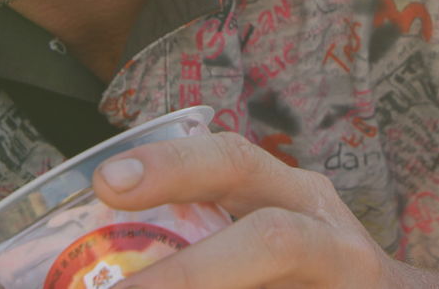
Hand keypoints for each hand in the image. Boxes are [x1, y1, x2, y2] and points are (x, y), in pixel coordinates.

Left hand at [92, 129, 420, 288]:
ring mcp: (349, 287)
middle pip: (270, 240)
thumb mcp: (270, 234)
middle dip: (190, 276)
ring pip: (274, 268)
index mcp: (295, 197)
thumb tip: (89, 272)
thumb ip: (203, 237)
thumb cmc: (308, 272)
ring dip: (199, 288)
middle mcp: (331, 240)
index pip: (233, 162)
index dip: (172, 166)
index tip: (107, 182)